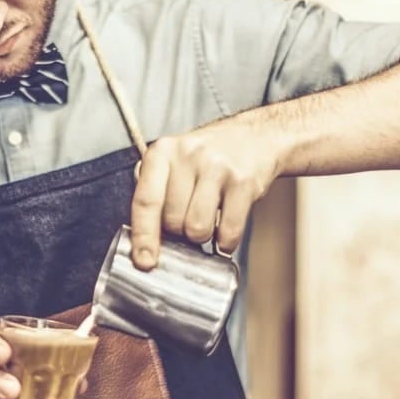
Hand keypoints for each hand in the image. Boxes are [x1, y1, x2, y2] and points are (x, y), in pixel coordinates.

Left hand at [129, 118, 281, 269]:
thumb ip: (155, 192)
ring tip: (208, 218)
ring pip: (197, 229)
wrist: (256, 136)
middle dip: (179, 231)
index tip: (144, 261)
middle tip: (190, 216)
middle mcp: (188, 155)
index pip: (146, 200)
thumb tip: (144, 241)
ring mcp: (217, 167)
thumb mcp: (174, 162)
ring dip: (202, 236)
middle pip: (172, 221)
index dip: (143, 235)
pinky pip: (228, 231)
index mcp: (163, 152)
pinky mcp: (243, 182)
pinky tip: (225, 229)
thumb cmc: (208, 158)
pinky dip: (226, 241)